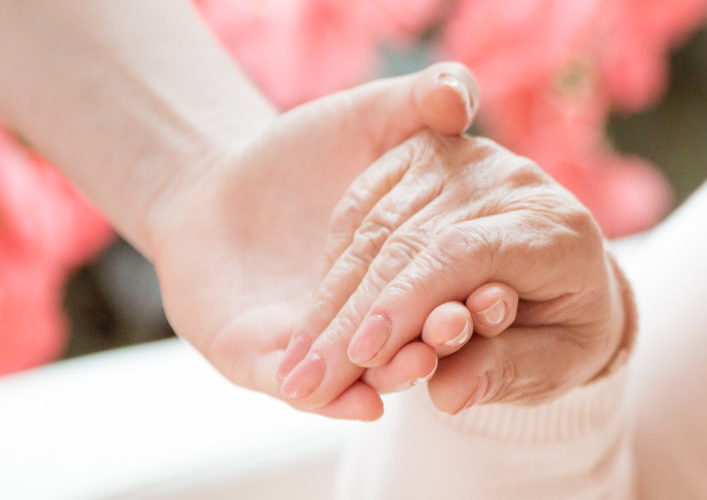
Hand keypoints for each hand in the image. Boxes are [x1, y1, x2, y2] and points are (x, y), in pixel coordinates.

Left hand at [143, 63, 479, 419]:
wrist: (206, 182)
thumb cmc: (303, 148)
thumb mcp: (374, 116)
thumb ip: (421, 102)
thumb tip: (455, 94)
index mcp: (414, 267)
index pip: (451, 284)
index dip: (475, 293)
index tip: (500, 295)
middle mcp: (374, 316)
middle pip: (412, 333)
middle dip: (435, 337)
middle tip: (458, 334)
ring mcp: (318, 344)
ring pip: (365, 373)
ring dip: (396, 375)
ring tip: (416, 370)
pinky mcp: (254, 359)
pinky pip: (298, 390)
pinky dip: (334, 404)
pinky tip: (363, 406)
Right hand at [275, 132, 631, 413]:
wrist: (576, 279)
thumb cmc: (568, 330)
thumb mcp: (558, 366)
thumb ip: (505, 374)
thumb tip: (445, 393)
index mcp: (557, 233)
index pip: (462, 254)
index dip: (407, 303)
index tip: (362, 357)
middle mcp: (513, 184)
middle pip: (412, 242)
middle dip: (354, 317)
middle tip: (309, 383)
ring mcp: (467, 161)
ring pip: (377, 225)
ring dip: (331, 299)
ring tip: (300, 367)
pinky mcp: (424, 154)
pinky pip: (362, 207)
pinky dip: (335, 265)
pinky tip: (315, 322)